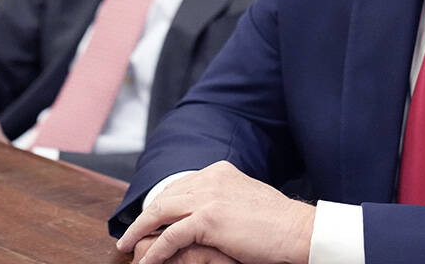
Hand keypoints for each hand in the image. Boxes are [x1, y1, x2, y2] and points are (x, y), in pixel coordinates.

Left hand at [117, 161, 314, 263]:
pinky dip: (154, 250)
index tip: (148, 217)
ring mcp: (208, 196)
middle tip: (129, 233)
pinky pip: (170, 236)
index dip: (161, 202)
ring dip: (139, 231)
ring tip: (127, 246)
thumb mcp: (246, 200)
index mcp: (220, 171)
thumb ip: (223, 200)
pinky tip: (146, 262)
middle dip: (144, 215)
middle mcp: (211, 178)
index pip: (179, 184)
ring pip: (160, 212)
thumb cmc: (278, 223)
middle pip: (165, 196)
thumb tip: (208, 214)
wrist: (298, 230)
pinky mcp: (208, 219)